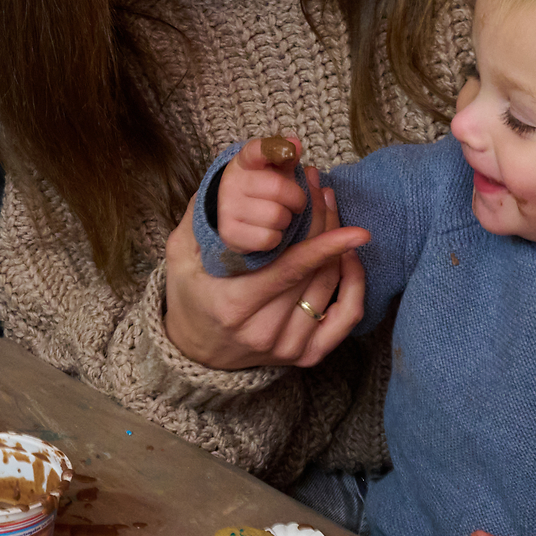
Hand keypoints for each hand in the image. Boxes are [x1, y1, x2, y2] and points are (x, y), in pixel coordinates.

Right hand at [164, 165, 367, 370]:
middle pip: (314, 273)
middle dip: (327, 228)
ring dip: (341, 249)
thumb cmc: (190, 293)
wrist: (197, 348)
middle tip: (322, 193)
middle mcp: (264, 330)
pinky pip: (346, 317)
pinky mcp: (306, 355)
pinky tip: (348, 258)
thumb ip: (198, 218)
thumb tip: (224, 180)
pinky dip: (355, 285)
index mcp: (234, 305)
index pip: (289, 270)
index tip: (352, 225)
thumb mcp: (180, 254)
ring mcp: (287, 346)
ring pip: (331, 288)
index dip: (323, 245)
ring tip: (333, 215)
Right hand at [216, 135, 307, 252]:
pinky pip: (268, 238)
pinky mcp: (229, 233)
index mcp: (245, 161)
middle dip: (297, 199)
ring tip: (281, 218)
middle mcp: (232, 181)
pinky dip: (277, 238)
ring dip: (287, 221)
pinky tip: (271, 231)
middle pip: (278, 188)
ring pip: (276, 216)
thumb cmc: (264, 189)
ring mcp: (227, 207)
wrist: (236, 214)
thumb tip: (295, 144)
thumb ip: (288, 156)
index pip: (257, 149)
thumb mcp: (276, 169)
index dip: (274, 149)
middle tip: (297, 204)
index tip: (292, 150)